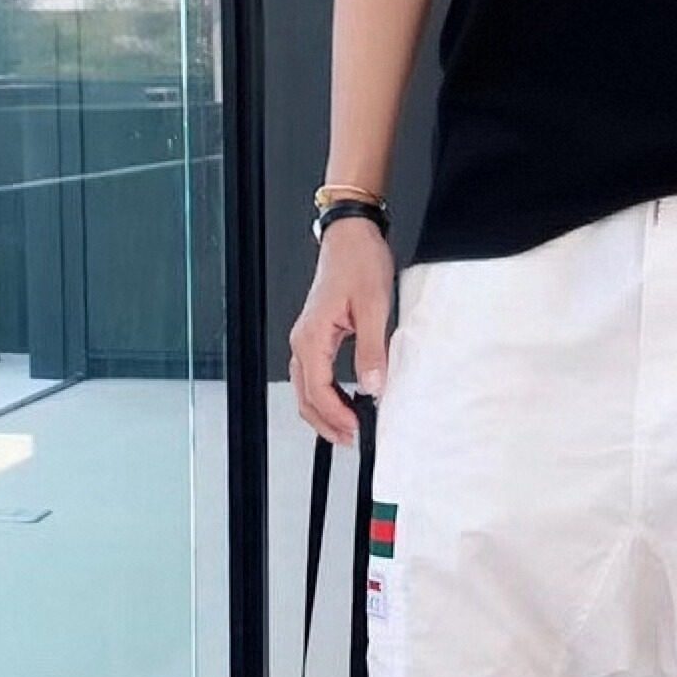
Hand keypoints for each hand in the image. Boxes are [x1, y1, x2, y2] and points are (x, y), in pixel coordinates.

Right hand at [290, 218, 393, 445]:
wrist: (351, 237)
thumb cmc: (358, 262)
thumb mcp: (373, 307)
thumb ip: (371, 349)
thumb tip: (372, 385)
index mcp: (311, 336)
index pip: (317, 389)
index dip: (337, 415)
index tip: (358, 430)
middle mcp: (303, 340)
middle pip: (305, 397)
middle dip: (327, 423)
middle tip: (354, 439)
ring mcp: (307, 339)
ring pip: (307, 389)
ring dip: (325, 413)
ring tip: (351, 429)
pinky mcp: (317, 336)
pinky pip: (314, 376)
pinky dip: (326, 397)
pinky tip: (345, 403)